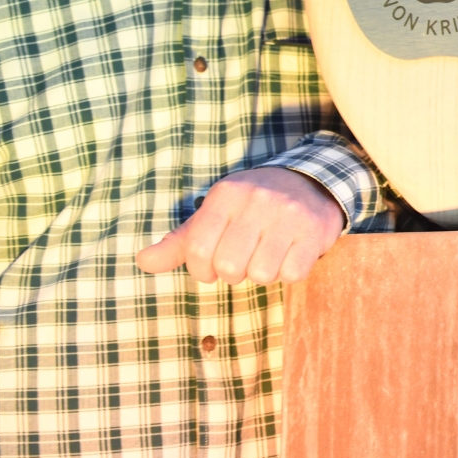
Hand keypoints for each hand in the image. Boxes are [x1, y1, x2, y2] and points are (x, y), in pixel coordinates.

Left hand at [136, 167, 344, 284]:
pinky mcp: (314, 230)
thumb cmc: (253, 207)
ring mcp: (288, 214)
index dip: (201, 270)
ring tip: (268, 255)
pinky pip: (292, 274)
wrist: (312, 183)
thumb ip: (181, 241)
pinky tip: (290, 254)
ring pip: (261, 274)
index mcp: (226, 194)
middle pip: (229, 266)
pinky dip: (289, 273)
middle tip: (244, 261)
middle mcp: (257, 200)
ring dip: (263, 274)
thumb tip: (143, 262)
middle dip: (234, 274)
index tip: (212, 268)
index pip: (198, 249)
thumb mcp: (216, 214)